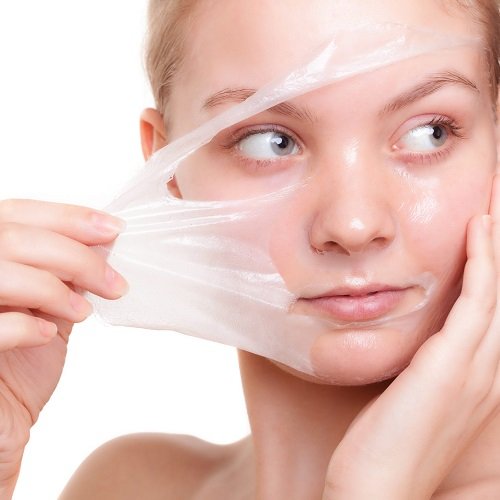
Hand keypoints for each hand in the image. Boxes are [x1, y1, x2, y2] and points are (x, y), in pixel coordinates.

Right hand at [0, 199, 126, 497]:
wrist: (5, 418)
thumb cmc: (25, 363)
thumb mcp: (52, 307)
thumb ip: (68, 273)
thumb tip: (105, 238)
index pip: (18, 213)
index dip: (67, 216)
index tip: (114, 229)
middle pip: (15, 238)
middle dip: (76, 256)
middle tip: (115, 283)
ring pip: (2, 272)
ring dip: (54, 289)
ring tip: (83, 311)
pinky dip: (25, 324)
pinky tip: (46, 334)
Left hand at [322, 176, 499, 499]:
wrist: (375, 493)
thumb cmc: (384, 447)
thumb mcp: (406, 395)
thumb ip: (415, 365)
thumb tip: (401, 338)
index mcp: (475, 374)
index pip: (494, 305)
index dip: (496, 264)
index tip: (489, 225)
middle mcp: (488, 368)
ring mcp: (475, 367)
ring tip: (497, 201)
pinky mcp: (452, 364)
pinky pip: (478, 301)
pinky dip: (483, 261)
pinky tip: (480, 227)